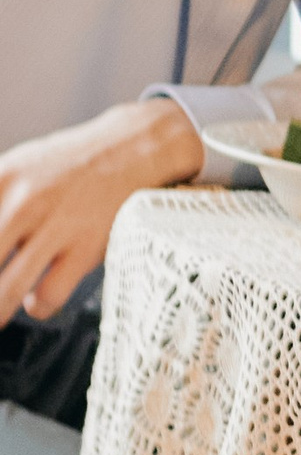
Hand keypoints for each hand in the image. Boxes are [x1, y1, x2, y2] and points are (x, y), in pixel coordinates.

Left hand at [0, 100, 202, 320]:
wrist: (133, 149)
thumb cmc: (68, 165)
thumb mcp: (16, 168)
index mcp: (1, 178)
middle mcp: (24, 201)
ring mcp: (56, 225)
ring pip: (6, 290)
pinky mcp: (86, 247)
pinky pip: (48, 296)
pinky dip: (38, 305)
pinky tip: (37, 299)